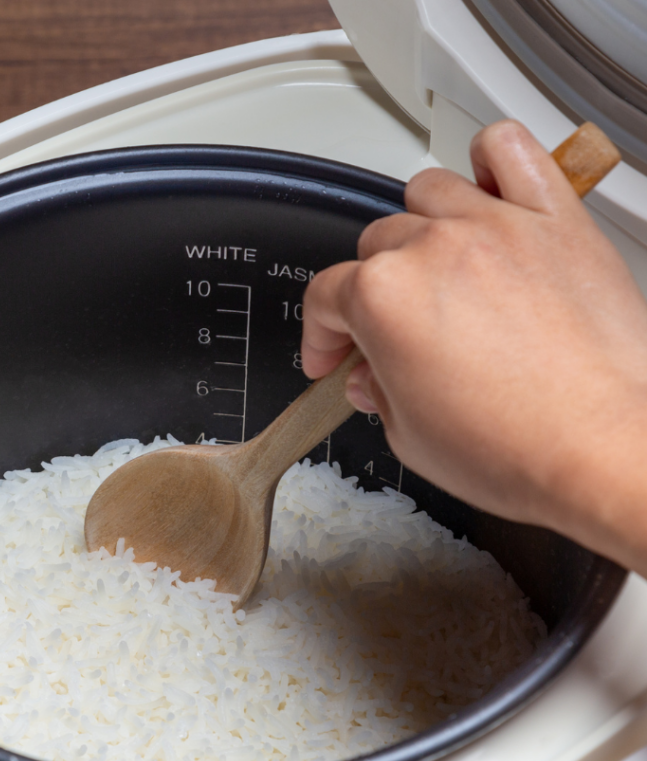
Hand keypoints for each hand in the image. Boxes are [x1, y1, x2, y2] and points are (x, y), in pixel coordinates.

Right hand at [301, 119, 646, 573]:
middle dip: (371, 289)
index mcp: (382, 298)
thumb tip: (374, 375)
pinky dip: (491, 160)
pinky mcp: (554, 220)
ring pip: (429, 190)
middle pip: (375, 243)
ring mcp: (495, 226)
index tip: (332, 355)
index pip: (326, 297)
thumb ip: (379, 394)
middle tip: (389, 331)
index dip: (321, 333)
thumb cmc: (517, 448)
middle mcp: (433, 249)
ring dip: (419, 226)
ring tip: (435, 265)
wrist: (601, 449)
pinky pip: (511, 149)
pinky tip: (488, 191)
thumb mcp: (410, 438)